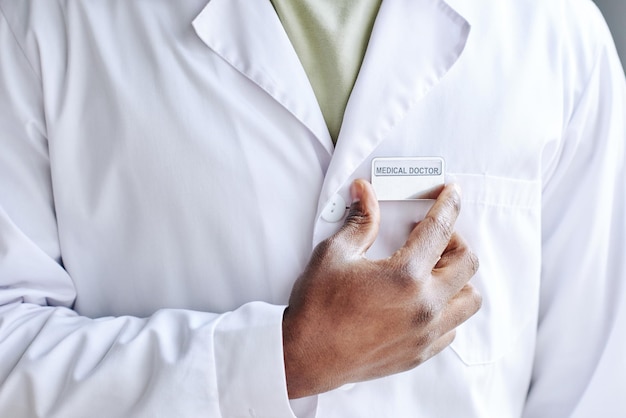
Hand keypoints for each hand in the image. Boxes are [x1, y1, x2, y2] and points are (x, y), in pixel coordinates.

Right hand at [282, 180, 480, 398]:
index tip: (452, 194)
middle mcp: (424, 305)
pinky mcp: (420, 352)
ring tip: (434, 270)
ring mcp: (425, 332)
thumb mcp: (335, 253)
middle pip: (467, 263)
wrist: (306, 356)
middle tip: (432, 236)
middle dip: (455, 240)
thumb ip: (360, 222)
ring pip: (470, 299)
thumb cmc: (317, 307)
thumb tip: (365, 194)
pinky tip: (424, 300)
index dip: (448, 204)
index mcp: (405, 275)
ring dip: (459, 278)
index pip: (439, 229)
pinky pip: (453, 327)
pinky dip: (448, 309)